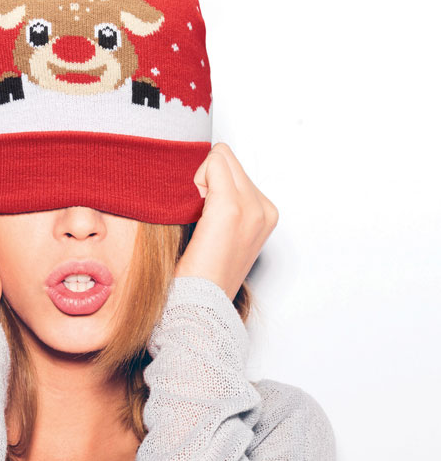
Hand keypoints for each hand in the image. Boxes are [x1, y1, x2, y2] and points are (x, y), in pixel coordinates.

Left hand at [175, 142, 278, 300]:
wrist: (199, 303)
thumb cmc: (201, 271)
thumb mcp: (223, 231)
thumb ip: (224, 200)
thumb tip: (206, 171)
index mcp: (265, 212)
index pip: (233, 166)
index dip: (211, 181)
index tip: (204, 212)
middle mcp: (264, 208)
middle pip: (227, 157)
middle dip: (207, 175)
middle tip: (199, 212)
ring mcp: (252, 208)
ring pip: (219, 157)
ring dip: (202, 180)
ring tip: (200, 217)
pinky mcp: (232, 208)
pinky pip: (213, 162)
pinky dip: (197, 180)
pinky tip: (195, 211)